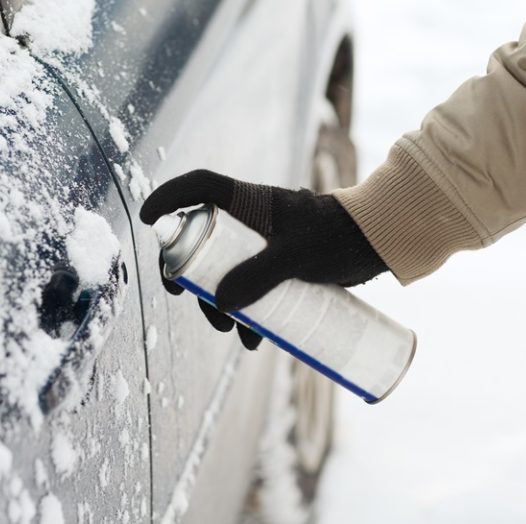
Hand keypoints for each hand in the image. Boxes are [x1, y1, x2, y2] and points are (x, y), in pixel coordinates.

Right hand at [140, 170, 387, 347]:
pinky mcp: (279, 263)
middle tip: (189, 299)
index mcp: (249, 202)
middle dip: (194, 275)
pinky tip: (256, 338)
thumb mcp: (295, 255)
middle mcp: (251, 220)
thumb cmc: (337, 237)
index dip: (169, 197)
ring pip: (227, 270)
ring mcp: (264, 243)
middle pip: (205, 241)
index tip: (148, 219)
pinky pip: (251, 285)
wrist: (378, 243)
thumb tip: (221, 306)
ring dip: (222, 303)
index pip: (199, 187)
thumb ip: (257, 276)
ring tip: (235, 335)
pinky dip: (248, 311)